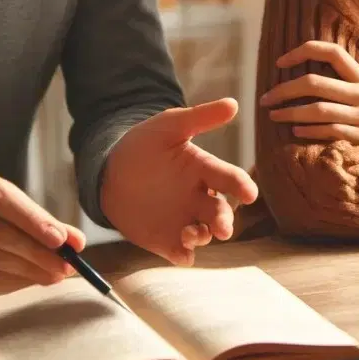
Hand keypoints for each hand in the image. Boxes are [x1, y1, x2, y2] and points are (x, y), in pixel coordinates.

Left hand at [100, 99, 257, 266]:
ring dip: (203, 237)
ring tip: (190, 234)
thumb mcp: (169, 126)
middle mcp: (200, 197)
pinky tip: (181, 254)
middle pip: (222, 212)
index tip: (249, 194)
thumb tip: (234, 103)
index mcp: (204, 170)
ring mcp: (184, 219)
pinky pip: (181, 252)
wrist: (110, 171)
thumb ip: (200, 117)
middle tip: (223, 227)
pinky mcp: (166, 239)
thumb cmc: (144, 144)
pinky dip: (184, 256)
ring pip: (205, 234)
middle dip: (226, 221)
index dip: (242, 186)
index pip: (230, 178)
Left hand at [261, 40, 358, 144]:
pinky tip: (295, 132)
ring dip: (289, 112)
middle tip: (265, 98)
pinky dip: (308, 131)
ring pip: (317, 109)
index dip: (303, 51)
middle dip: (284, 89)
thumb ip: (343, 83)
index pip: (332, 51)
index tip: (280, 62)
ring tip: (273, 116)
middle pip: (314, 82)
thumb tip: (300, 76)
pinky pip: (328, 132)